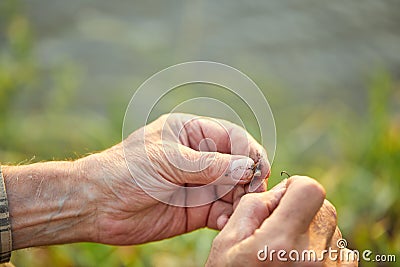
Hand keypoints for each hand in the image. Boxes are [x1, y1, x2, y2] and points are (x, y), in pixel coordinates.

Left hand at [82, 113, 269, 244]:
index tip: (258, 168)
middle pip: (238, 165)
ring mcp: (199, 185)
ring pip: (234, 190)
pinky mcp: (196, 210)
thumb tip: (246, 166)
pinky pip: (222, 213)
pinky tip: (223, 223)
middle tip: (252, 193)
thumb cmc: (126, 171)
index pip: (233, 137)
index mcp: (192, 133)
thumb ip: (208, 165)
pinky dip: (228, 218)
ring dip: (241, 200)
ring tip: (240, 210)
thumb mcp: (168, 161)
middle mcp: (200, 158)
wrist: (97, 205)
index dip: (249, 151)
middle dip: (249, 178)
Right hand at [206, 176, 357, 266]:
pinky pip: (341, 254)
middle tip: (278, 231)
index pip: (310, 190)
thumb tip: (278, 192)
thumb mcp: (226, 244)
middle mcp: (313, 260)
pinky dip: (323, 252)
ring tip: (286, 256)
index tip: (281, 200)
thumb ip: (251, 207)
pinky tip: (300, 266)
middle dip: (301, 211)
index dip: (294, 187)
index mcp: (279, 245)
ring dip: (312, 233)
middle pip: (324, 208)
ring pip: (333, 230)